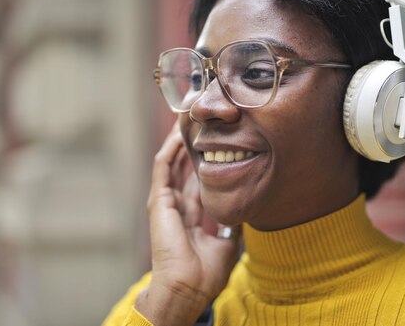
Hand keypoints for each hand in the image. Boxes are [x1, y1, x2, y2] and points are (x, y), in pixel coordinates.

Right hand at [135, 125, 240, 325]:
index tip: (220, 141)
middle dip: (194, 143)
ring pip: (172, 161)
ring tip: (190, 117)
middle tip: (204, 120)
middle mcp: (177, 203)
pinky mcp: (158, 200)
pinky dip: (171, 148)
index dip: (207, 160)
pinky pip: (164, 166)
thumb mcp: (227, 242)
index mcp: (192, 213)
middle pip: (184, 165)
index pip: (198, 179)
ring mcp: (166, 200)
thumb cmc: (205, 273)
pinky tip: (180, 132)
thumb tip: (245, 211)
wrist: (188, 287)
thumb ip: (232, 224)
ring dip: (180, 139)